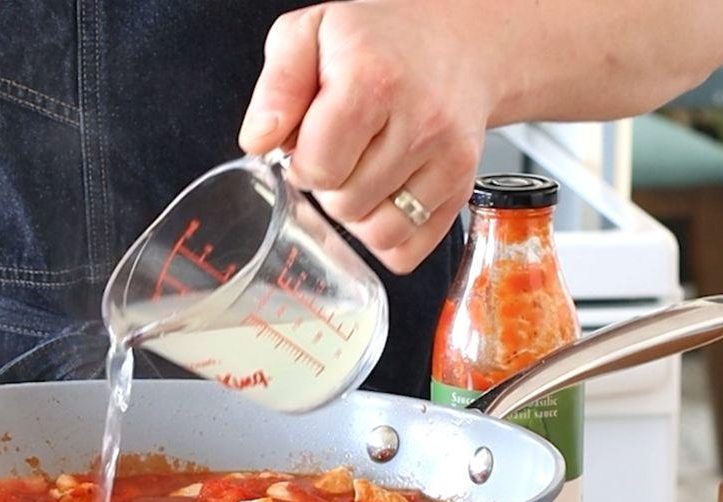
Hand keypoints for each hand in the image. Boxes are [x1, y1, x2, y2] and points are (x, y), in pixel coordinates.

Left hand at [239, 1, 508, 273]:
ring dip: (358, 214)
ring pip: (377, 234)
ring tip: (363, 173)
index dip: (302, 163)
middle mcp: (419, 121)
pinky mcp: (463, 186)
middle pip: (345, 204)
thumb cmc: (380, 41)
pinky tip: (385, 199)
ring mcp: (448, 157)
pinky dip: (389, 237)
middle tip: (342, 152)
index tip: (310, 143)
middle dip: (330, 187)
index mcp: (373, 81)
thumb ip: (277, 86)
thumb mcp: (310, 34)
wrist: (457, 41)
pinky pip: (410, 247)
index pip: (318, 168)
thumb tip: (259, 140)